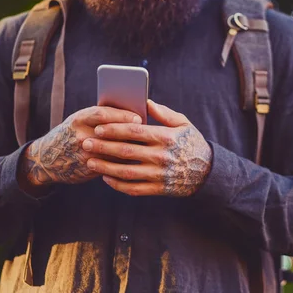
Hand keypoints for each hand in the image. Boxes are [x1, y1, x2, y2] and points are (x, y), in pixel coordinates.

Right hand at [18, 106, 141, 189]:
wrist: (47, 159)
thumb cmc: (71, 134)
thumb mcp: (79, 121)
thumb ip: (99, 118)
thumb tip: (129, 113)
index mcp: (79, 119)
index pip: (104, 114)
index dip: (122, 115)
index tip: (138, 117)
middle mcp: (80, 135)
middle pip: (111, 133)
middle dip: (130, 132)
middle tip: (146, 132)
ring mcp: (84, 153)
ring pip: (113, 150)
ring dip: (130, 148)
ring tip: (145, 145)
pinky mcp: (89, 168)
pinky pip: (111, 164)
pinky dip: (124, 161)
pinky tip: (135, 159)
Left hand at [82, 100, 212, 196]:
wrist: (208, 172)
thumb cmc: (192, 143)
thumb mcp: (184, 124)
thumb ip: (164, 113)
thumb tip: (146, 102)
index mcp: (165, 137)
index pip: (134, 131)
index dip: (114, 129)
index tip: (98, 128)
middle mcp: (161, 156)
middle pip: (125, 151)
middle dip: (102, 147)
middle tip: (85, 144)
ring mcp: (159, 175)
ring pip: (125, 172)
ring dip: (105, 166)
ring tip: (90, 161)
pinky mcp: (158, 189)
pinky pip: (133, 188)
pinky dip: (117, 184)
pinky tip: (106, 177)